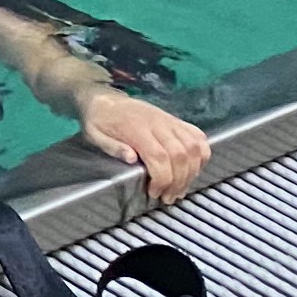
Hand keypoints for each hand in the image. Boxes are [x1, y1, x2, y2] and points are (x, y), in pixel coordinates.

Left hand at [79, 91, 211, 203]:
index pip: (159, 156)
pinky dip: (202, 155)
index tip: (154, 193)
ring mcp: (170, 121)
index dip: (162, 179)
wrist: (106, 99)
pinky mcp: (177, 121)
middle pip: (180, 155)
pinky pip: (199, 136)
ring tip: (180, 188)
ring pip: (194, 147)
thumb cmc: (99, 120)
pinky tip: (193, 169)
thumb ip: (112, 147)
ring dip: (191, 172)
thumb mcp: (94, 134)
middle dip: (178, 181)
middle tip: (168, 197)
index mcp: (136, 128)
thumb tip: (130, 158)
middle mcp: (158, 123)